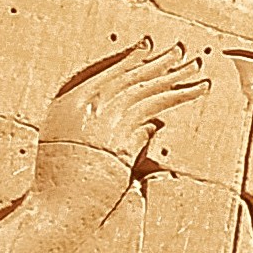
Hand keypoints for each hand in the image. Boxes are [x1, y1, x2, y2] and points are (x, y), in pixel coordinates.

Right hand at [41, 40, 212, 179]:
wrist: (54, 206)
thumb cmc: (60, 182)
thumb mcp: (67, 142)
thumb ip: (100, 125)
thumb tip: (148, 123)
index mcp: (69, 103)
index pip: (107, 74)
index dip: (131, 59)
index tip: (148, 47)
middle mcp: (88, 109)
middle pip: (132, 79)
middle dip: (160, 64)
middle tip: (183, 52)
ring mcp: (105, 126)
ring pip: (147, 93)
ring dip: (175, 81)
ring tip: (198, 74)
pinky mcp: (122, 144)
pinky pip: (152, 117)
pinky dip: (171, 103)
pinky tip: (191, 94)